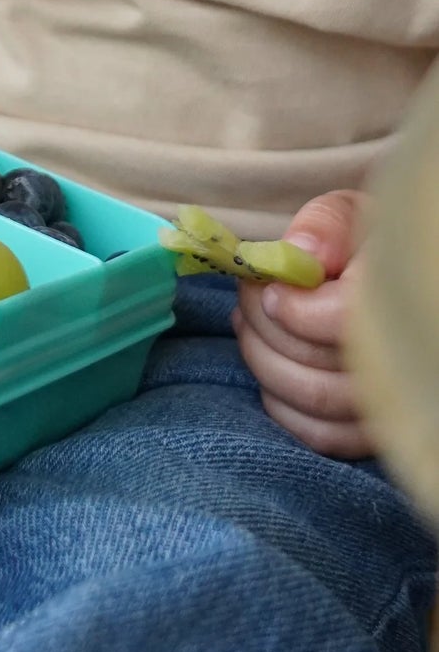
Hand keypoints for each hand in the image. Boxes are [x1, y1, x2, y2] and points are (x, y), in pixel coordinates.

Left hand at [232, 190, 373, 458]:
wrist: (387, 274)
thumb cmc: (364, 242)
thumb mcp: (351, 215)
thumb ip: (326, 226)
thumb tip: (301, 255)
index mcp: (398, 295)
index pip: (343, 322)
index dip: (294, 310)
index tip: (268, 289)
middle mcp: (403, 359)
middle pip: (320, 370)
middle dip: (265, 330)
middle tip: (250, 297)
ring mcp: (391, 401)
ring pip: (314, 403)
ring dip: (263, 362)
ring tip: (248, 324)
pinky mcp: (373, 428)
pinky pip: (321, 436)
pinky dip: (280, 403)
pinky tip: (268, 362)